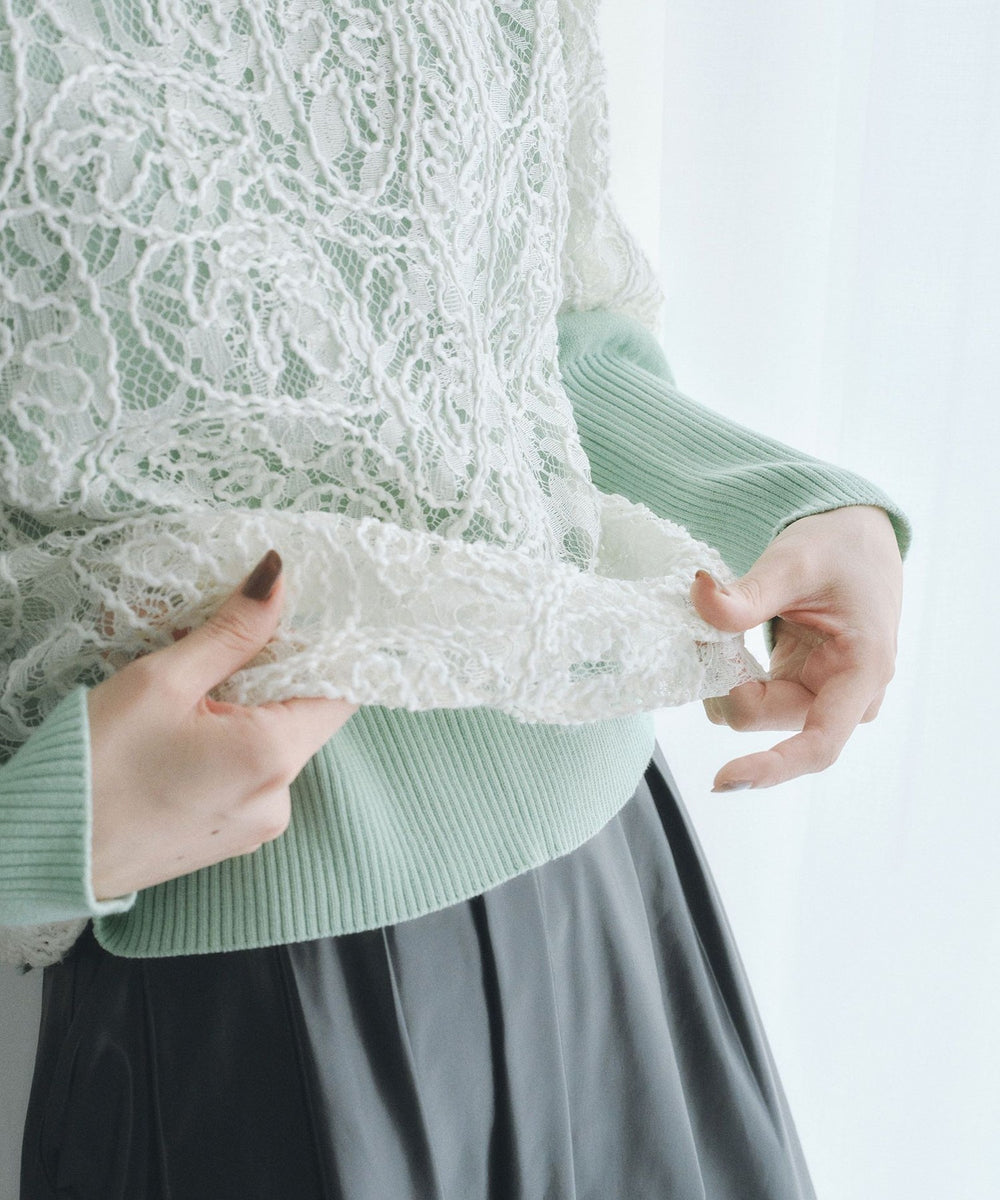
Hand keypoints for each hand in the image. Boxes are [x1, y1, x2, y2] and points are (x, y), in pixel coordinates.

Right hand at [88, 551, 356, 899]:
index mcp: (274, 757)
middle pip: (306, 716)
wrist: (41, 854)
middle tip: (224, 646)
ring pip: (276, 745)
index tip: (293, 621)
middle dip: (274, 676)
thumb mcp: (163, 683)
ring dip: (247, 712)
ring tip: (192, 694)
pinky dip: (231, 747)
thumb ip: (233, 630)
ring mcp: (258, 825)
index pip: (341, 691)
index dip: (324, 650)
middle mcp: (280, 798)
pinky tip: (184, 736)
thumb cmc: (95, 768)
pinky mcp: (232, 838)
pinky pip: (251, 777)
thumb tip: (279, 577)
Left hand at [690, 506, 902, 790]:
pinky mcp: (797, 690)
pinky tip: (723, 641)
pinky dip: (726, 672)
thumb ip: (747, 594)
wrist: (856, 540)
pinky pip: (748, 697)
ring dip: (721, 675)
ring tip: (718, 625)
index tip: (721, 781)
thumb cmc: (839, 549)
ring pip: (748, 711)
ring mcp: (821, 698)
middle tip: (701, 628)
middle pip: (762, 717)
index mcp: (863, 672)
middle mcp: (846, 698)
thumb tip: (698, 598)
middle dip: (723, 679)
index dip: (770, 768)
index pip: (818, 745)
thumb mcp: (793, 562)